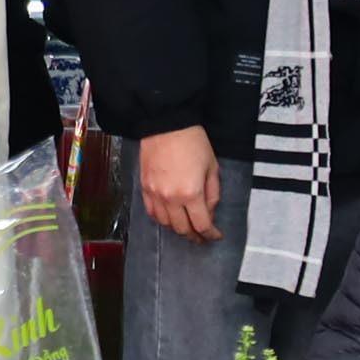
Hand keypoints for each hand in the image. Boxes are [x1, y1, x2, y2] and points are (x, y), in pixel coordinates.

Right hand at [137, 127, 222, 242]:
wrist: (167, 124)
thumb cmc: (191, 141)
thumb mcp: (212, 167)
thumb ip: (212, 193)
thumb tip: (209, 211)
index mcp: (191, 193)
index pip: (201, 224)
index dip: (210, 234)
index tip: (214, 236)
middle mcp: (171, 198)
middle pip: (182, 229)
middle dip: (194, 235)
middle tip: (201, 236)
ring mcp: (155, 194)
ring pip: (166, 224)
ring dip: (178, 228)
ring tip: (186, 226)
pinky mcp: (145, 188)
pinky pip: (151, 212)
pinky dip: (161, 219)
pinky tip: (169, 217)